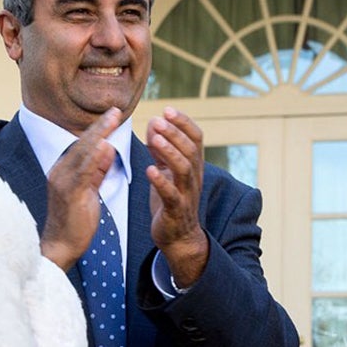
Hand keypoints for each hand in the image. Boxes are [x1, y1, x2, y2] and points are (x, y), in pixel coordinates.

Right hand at [40, 108, 118, 270]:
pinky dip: (94, 157)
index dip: (98, 129)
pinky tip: (104, 145)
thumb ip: (98, 171)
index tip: (112, 114)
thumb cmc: (75, 222)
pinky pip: (83, 172)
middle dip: (100, 125)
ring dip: (99, 134)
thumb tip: (107, 148)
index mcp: (64, 170)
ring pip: (83, 152)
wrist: (61, 247)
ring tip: (113, 119)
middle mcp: (60, 172)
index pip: (83, 145)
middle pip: (82, 143)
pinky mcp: (69, 193)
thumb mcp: (90, 191)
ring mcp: (62, 182)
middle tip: (116, 109)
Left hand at [146, 107, 209, 287]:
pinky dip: (162, 182)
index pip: (196, 138)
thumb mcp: (167, 170)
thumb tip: (155, 122)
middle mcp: (194, 177)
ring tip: (156, 140)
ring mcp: (187, 194)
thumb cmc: (171, 200)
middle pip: (191, 150)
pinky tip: (150, 170)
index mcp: (193, 165)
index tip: (167, 109)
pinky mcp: (176, 210)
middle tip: (159, 119)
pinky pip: (172, 195)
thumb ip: (161, 148)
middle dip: (176, 133)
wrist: (178, 236)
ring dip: (170, 152)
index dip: (184, 123)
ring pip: (185, 169)